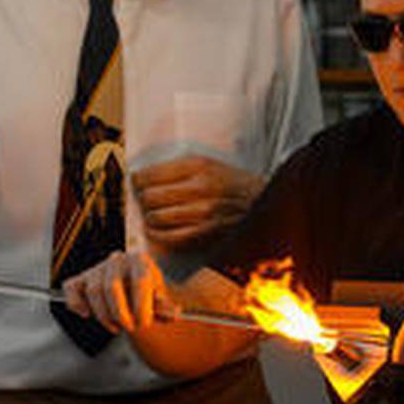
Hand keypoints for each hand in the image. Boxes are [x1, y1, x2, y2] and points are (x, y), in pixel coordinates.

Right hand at [62, 250, 177, 333]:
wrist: (136, 290)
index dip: (142, 305)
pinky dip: (76, 303)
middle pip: (112, 287)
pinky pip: (72, 288)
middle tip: (130, 328)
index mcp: (139, 259)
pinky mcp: (81, 279)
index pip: (140, 280)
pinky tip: (87, 314)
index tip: (145, 323)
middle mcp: (117, 259)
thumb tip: (173, 313)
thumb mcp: (161, 300)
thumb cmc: (149, 295)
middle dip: (120, 313)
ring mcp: (97, 268)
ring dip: (104, 315)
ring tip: (117, 326)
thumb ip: (166, 307)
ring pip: (94, 292)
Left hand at [131, 155, 262, 252]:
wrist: (266, 203)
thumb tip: (144, 178)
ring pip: (155, 218)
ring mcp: (204, 212)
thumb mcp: (211, 164)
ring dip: (149, 219)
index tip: (137, 183)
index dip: (137, 181)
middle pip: (149, 198)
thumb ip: (180, 170)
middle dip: (142, 201)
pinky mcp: (207, 234)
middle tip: (144, 201)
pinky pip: (169, 238)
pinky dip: (157, 236)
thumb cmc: (235, 184)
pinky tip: (157, 232)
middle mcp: (200, 188)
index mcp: (199, 166)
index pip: (149, 175)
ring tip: (151, 216)